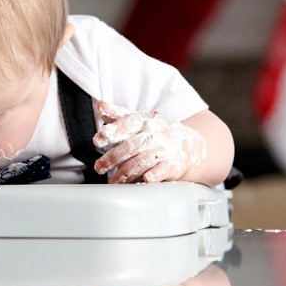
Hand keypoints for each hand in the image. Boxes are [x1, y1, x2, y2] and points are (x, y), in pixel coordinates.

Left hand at [92, 101, 206, 183]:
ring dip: (125, 172)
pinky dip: (155, 175)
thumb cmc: (156, 133)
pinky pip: (164, 170)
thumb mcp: (138, 121)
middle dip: (113, 157)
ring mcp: (164, 150)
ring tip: (113, 180)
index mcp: (144, 121)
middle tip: (99, 167)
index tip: (98, 140)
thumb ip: (117, 115)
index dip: (112, 131)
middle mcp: (155, 134)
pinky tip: (146, 180)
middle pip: (131, 145)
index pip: (127, 123)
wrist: (188, 145)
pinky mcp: (172, 165)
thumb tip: (100, 105)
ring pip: (143, 160)